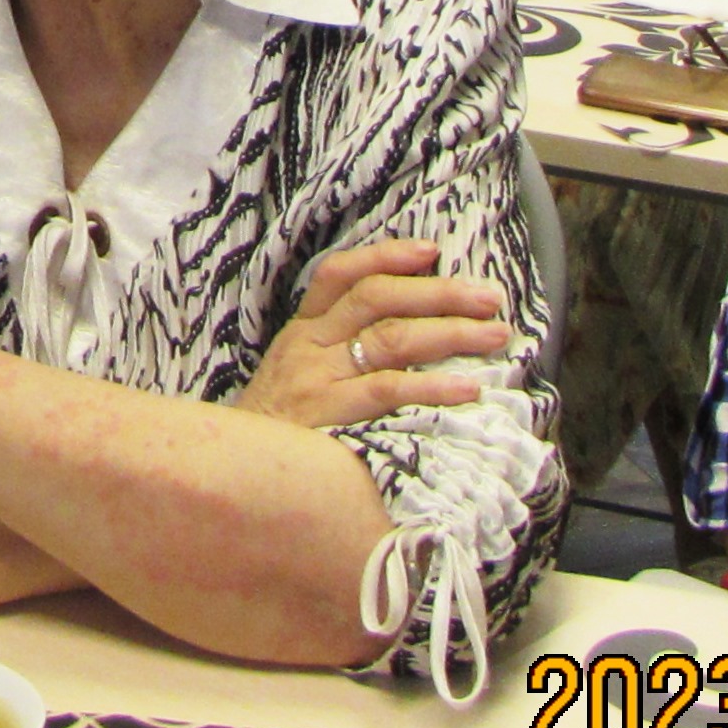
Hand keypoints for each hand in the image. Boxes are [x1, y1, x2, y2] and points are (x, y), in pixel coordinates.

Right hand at [237, 239, 510, 429]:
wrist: (233, 476)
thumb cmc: (279, 432)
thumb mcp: (296, 377)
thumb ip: (339, 351)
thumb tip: (416, 332)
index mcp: (302, 332)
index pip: (340, 275)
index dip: (385, 256)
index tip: (432, 251)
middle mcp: (308, 346)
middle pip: (377, 298)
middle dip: (440, 293)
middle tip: (490, 298)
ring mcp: (317, 379)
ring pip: (391, 338)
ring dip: (450, 333)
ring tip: (494, 335)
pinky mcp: (328, 416)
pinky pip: (388, 390)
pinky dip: (433, 387)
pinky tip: (468, 388)